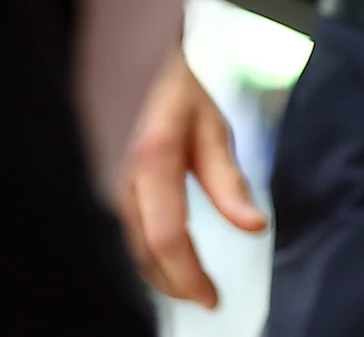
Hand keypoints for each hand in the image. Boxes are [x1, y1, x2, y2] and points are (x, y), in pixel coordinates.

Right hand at [116, 41, 262, 306]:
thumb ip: (231, 181)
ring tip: (192, 286)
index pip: (167, 238)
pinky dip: (148, 255)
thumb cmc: (181, 94)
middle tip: (207, 298)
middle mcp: (123, 179)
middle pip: (145, 252)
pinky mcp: (109, 188)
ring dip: (160, 274)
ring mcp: (109, 184)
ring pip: (131, 248)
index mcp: (153, 162)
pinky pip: (127, 234)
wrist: (141, 66)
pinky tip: (168, 262)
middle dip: (176, 283)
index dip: (189, 275)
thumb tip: (255, 226)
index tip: (212, 297)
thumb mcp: (216, 129)